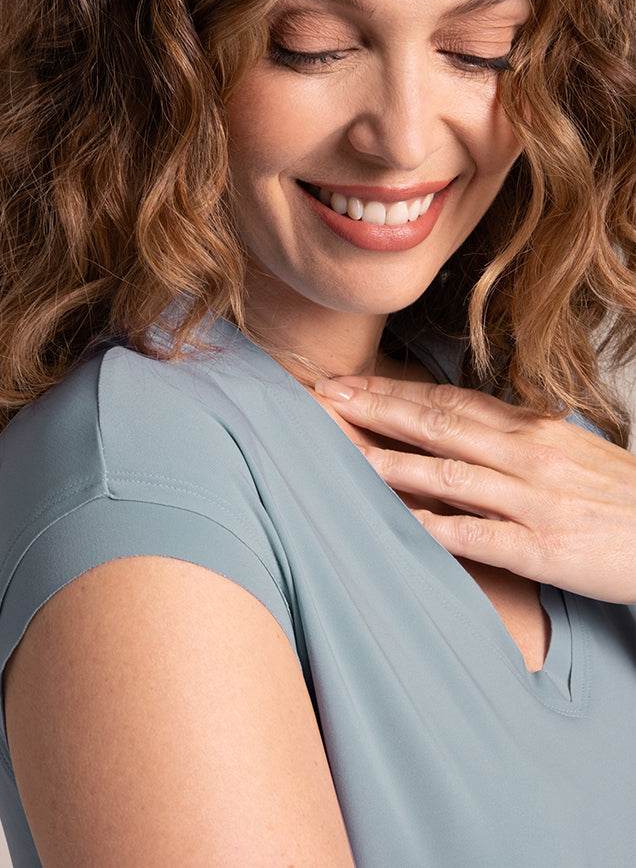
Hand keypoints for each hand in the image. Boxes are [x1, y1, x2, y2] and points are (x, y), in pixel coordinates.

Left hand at [314, 374, 635, 603]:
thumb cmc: (617, 495)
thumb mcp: (567, 449)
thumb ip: (512, 436)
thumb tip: (459, 426)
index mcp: (532, 428)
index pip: (449, 401)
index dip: (394, 391)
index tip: (350, 383)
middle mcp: (527, 454)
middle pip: (438, 425)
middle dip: (376, 410)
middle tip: (324, 398)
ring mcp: (532, 500)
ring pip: (448, 473)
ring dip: (391, 462)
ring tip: (343, 452)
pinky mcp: (540, 547)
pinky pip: (476, 535)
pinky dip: (433, 527)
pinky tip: (396, 522)